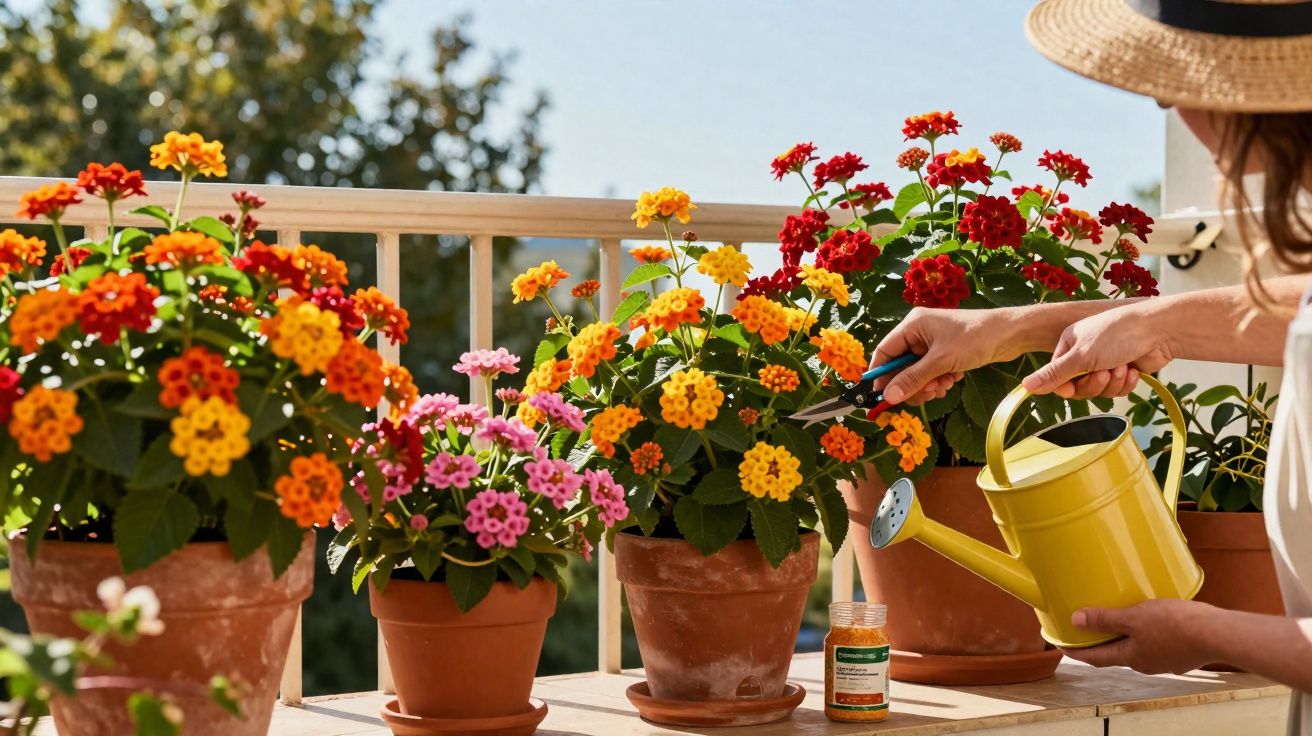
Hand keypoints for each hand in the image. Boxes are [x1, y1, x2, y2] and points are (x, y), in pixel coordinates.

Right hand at [871, 307, 1012, 405]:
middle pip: (901, 366)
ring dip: (927, 384)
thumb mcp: (941, 361)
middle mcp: (918, 332)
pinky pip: (931, 372)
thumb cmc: (974, 339)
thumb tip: (888, 397)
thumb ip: (913, 379)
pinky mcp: (945, 352)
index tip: (879, 397)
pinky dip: (939, 380)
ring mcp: (932, 343)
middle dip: (912, 383)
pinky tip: (953, 380)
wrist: (1011, 334)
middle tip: (926, 395)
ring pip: (917, 373)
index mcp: (912, 325)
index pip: (885, 352)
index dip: (880, 375)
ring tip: (944, 386)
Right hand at [1022, 307, 1172, 398]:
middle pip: (1079, 385)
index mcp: (1070, 343)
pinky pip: (1117, 389)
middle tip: (1105, 372)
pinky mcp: (1124, 370)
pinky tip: (1133, 370)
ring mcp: (1106, 361)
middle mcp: (1085, 353)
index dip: (1065, 386)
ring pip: (1099, 389)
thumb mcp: (1081, 356)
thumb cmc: (1117, 334)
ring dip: (1112, 382)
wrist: (1159, 330)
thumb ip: (1053, 374)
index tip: (1071, 389)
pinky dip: (1125, 383)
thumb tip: (1025, 387)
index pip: (1057, 375)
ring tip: (1123, 367)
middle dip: (1094, 383)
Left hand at [1061, 600, 1218, 674]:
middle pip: (1115, 653)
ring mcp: (1165, 660)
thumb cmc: (1175, 625)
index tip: (1061, 646)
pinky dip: (1146, 633)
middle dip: (1100, 643)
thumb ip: (1105, 619)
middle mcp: (1146, 663)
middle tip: (1086, 630)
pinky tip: (1150, 620)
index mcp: (1131, 658)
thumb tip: (1075, 620)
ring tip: (1117, 621)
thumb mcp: (1134, 617)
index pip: (1096, 658)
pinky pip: (1156, 642)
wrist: (1217, 633)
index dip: (1077, 652)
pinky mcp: (1181, 652)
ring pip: (1137, 647)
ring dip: (1124, 637)